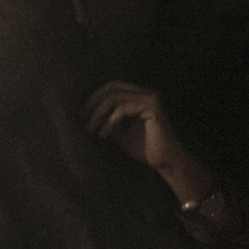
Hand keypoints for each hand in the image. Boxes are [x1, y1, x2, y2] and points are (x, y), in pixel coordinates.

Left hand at [84, 81, 214, 211]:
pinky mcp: (152, 108)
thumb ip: (110, 121)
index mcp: (142, 96)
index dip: (96, 97)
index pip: (114, 86)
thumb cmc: (146, 149)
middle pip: (112, 87)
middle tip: (84, 120)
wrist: (165, 162)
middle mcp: (148, 93)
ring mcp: (151, 99)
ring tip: (91, 130)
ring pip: (115, 98)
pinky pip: (122, 110)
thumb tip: (89, 115)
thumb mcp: (122, 133)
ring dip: (99, 114)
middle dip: (94, 102)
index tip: (84, 114)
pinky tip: (104, 134)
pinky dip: (109, 122)